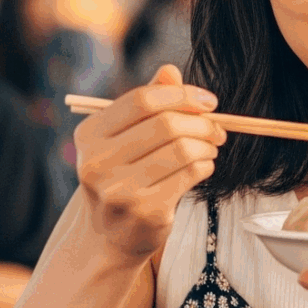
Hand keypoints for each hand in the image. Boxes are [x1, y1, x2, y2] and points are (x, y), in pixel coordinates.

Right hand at [73, 65, 223, 259]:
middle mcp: (98, 162)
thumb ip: (146, 105)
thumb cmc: (122, 178)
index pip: (142, 100)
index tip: (208, 101)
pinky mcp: (145, 212)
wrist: (111, 236)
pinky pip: (190, 175)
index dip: (181, 95)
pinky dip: (205, 166)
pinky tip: (204, 166)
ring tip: (212, 146)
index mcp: (89, 135)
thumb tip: (170, 71)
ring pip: (182, 150)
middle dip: (202, 122)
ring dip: (207, 144)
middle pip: (165, 124)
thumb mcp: (124, 139)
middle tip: (218, 128)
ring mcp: (120, 190)